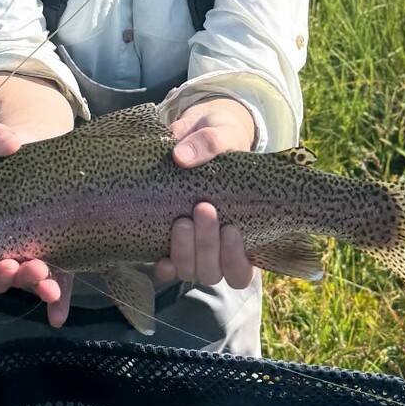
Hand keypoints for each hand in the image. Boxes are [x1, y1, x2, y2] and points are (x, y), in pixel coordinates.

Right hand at [0, 121, 74, 326]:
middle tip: (34, 270)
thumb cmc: (14, 148)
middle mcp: (5, 244)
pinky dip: (58, 300)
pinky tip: (59, 317)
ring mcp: (33, 249)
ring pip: (30, 278)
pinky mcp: (59, 248)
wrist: (42, 146)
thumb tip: (3, 143)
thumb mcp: (5, 141)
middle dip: (16, 278)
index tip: (6, 262)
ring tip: (51, 289)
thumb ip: (0, 140)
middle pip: (3, 274)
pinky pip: (59, 277)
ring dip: (39, 288)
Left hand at [154, 97, 257, 291]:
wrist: (195, 133)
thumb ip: (209, 142)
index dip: (237, 259)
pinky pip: (166, 268)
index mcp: (244, 231)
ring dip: (185, 252)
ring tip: (181, 221)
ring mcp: (192, 249)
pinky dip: (164, 264)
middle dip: (208, 246)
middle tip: (203, 209)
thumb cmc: (219, 138)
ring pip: (190, 272)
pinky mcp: (168, 242)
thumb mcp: (221, 133)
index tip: (231, 228)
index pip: (244, 271)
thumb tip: (180, 157)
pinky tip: (160, 254)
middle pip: (215, 272)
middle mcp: (219, 249)